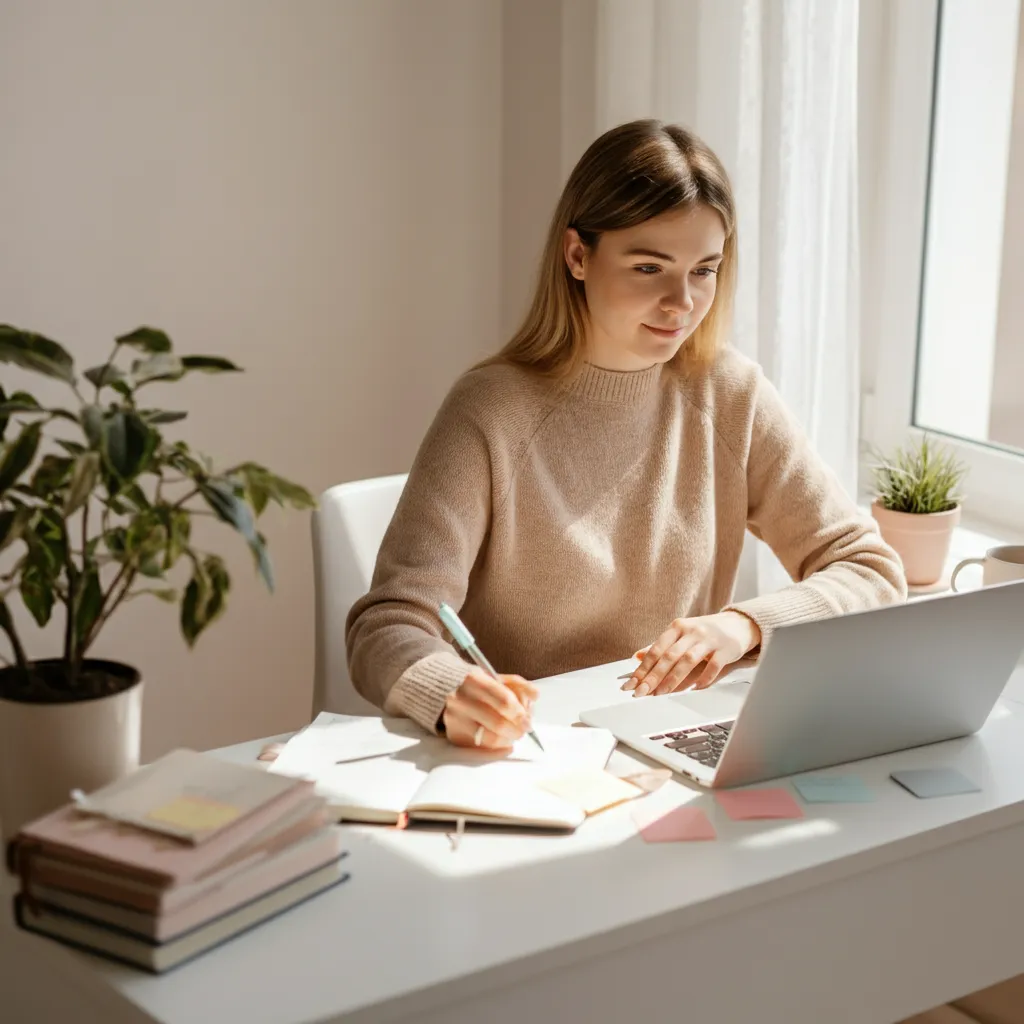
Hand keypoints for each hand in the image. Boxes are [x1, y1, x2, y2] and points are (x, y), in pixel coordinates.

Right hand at [442, 668, 537, 749]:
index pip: (504, 700)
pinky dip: (497, 746)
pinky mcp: (454, 734)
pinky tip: (502, 740)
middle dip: (517, 730)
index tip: (528, 720)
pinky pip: (481, 747)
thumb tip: (535, 695)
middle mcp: (460, 699)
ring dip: (509, 740)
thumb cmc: (478, 685)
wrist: (445, 690)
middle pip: (498, 723)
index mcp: (473, 680)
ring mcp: (455, 719)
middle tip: (525, 730)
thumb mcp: (496, 678)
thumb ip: (518, 684)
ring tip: (514, 734)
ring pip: (490, 739)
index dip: (520, 713)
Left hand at [622, 611, 760, 696]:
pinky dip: (704, 678)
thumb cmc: (705, 632)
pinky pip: (713, 665)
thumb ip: (661, 646)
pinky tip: (695, 689)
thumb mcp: (682, 634)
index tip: (632, 684)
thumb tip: (638, 656)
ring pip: (688, 660)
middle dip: (653, 676)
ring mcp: (709, 639)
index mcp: (677, 627)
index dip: (643, 668)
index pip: (656, 650)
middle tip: (641, 693)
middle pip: (669, 656)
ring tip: (662, 694)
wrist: (738, 624)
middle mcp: (691, 631)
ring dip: (673, 679)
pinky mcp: (726, 648)